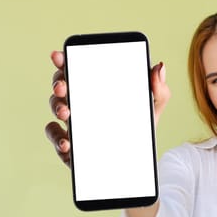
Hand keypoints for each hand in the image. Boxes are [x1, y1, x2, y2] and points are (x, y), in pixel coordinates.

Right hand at [44, 51, 170, 166]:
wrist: (137, 161)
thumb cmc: (139, 129)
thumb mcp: (152, 109)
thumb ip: (158, 90)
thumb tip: (159, 67)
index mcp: (97, 89)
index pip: (78, 68)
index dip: (65, 60)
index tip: (59, 55)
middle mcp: (81, 103)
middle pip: (62, 86)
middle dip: (58, 82)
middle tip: (62, 86)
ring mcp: (73, 123)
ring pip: (56, 108)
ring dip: (57, 107)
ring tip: (67, 113)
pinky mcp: (70, 145)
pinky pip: (56, 138)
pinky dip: (57, 138)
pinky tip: (68, 142)